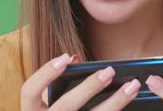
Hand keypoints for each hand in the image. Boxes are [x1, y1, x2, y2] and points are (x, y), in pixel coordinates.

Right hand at [20, 53, 140, 110]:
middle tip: (110, 71)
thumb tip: (75, 59)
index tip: (66, 57)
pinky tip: (132, 105)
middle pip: (67, 106)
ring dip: (115, 102)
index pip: (29, 90)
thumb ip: (59, 84)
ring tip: (132, 87)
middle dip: (89, 87)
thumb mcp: (50, 104)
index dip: (46, 72)